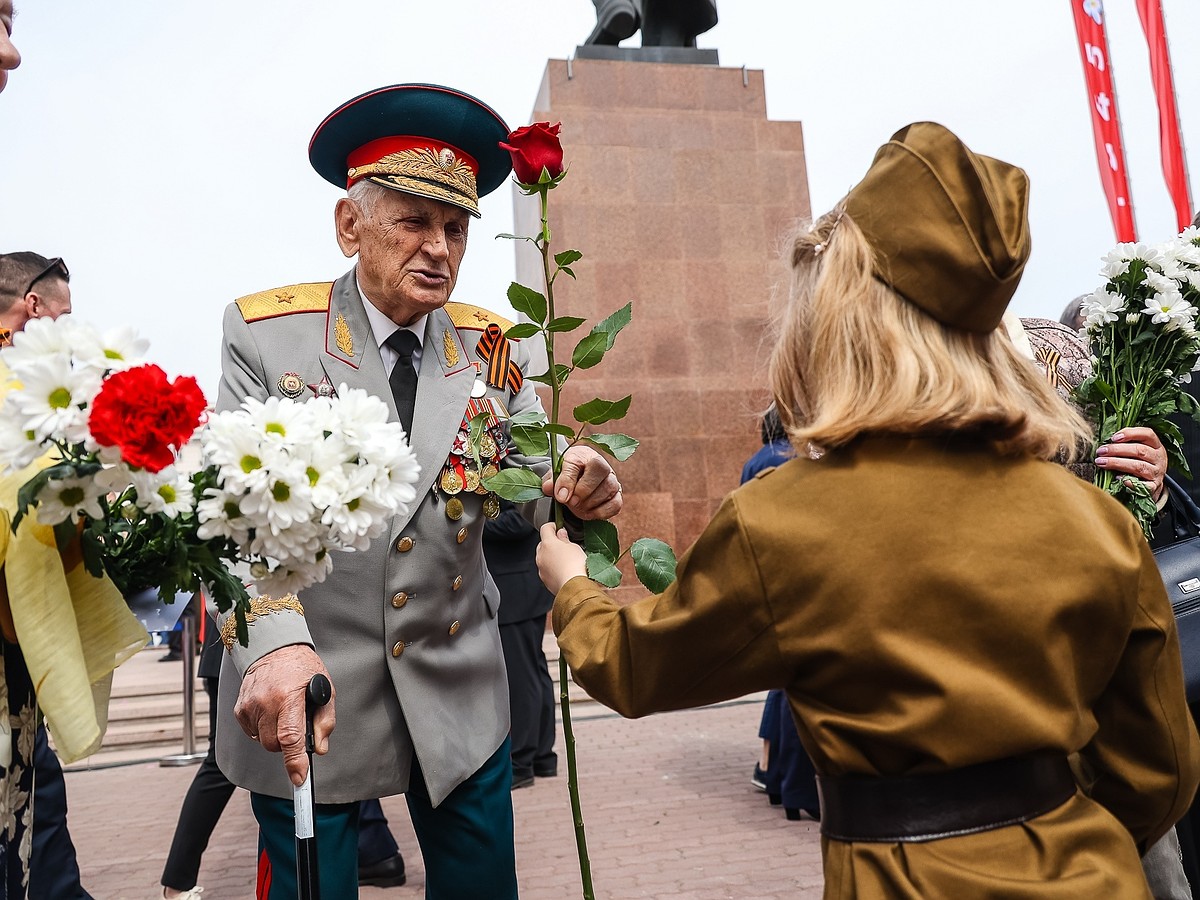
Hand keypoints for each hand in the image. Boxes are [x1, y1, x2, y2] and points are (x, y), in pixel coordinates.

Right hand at [235, 644, 334, 785]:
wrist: (274, 648)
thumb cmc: (302, 668)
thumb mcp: (325, 689)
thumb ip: (325, 720)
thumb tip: (319, 747)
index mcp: (288, 697)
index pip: (290, 737)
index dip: (295, 762)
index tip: (299, 778)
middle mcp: (265, 702)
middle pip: (274, 745)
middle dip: (287, 744)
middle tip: (296, 725)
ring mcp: (249, 705)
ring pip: (262, 741)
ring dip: (274, 735)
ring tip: (284, 712)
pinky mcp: (239, 708)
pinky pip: (252, 732)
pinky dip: (263, 728)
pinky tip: (271, 711)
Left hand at [537, 523, 587, 593]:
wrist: (576, 588)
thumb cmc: (576, 567)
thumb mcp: (574, 546)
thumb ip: (564, 538)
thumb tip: (561, 534)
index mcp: (547, 544)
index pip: (545, 528)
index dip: (553, 526)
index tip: (559, 528)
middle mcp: (541, 556)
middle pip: (543, 544)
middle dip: (552, 543)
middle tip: (565, 545)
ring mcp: (541, 569)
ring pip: (544, 558)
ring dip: (552, 557)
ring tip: (567, 560)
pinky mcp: (545, 580)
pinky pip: (547, 570)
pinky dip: (553, 569)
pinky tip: (565, 570)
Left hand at [542, 445, 621, 519]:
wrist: (579, 482)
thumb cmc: (567, 476)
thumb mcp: (555, 475)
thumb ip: (551, 481)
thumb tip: (549, 488)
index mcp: (582, 455)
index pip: (578, 462)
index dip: (568, 480)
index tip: (560, 497)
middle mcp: (602, 464)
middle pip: (600, 471)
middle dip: (583, 491)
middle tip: (571, 502)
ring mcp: (612, 479)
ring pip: (609, 488)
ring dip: (591, 503)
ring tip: (577, 507)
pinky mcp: (617, 495)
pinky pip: (616, 504)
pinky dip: (601, 512)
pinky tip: (589, 512)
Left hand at [1096, 426, 1167, 501]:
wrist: (1152, 483)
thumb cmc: (1140, 462)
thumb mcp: (1138, 450)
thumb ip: (1126, 444)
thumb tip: (1106, 443)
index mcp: (1156, 445)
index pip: (1147, 434)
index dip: (1130, 434)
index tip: (1113, 437)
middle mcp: (1159, 458)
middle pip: (1139, 450)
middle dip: (1117, 450)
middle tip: (1101, 451)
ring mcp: (1157, 472)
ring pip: (1138, 466)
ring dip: (1117, 463)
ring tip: (1101, 462)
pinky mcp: (1153, 486)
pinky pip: (1142, 484)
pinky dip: (1130, 482)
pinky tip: (1118, 478)